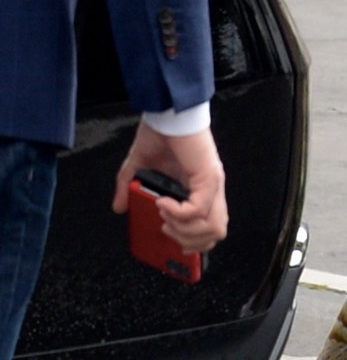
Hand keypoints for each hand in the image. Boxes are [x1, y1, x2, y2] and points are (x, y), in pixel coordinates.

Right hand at [113, 121, 228, 252]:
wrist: (167, 112)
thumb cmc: (160, 135)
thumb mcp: (138, 168)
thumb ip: (128, 189)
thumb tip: (118, 208)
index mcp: (200, 191)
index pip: (211, 228)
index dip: (196, 244)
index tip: (176, 247)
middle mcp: (211, 190)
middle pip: (216, 234)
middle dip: (188, 241)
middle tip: (165, 228)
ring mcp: (212, 185)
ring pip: (213, 227)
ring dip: (183, 230)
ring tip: (163, 216)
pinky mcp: (209, 177)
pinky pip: (198, 209)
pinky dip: (178, 213)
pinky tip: (163, 202)